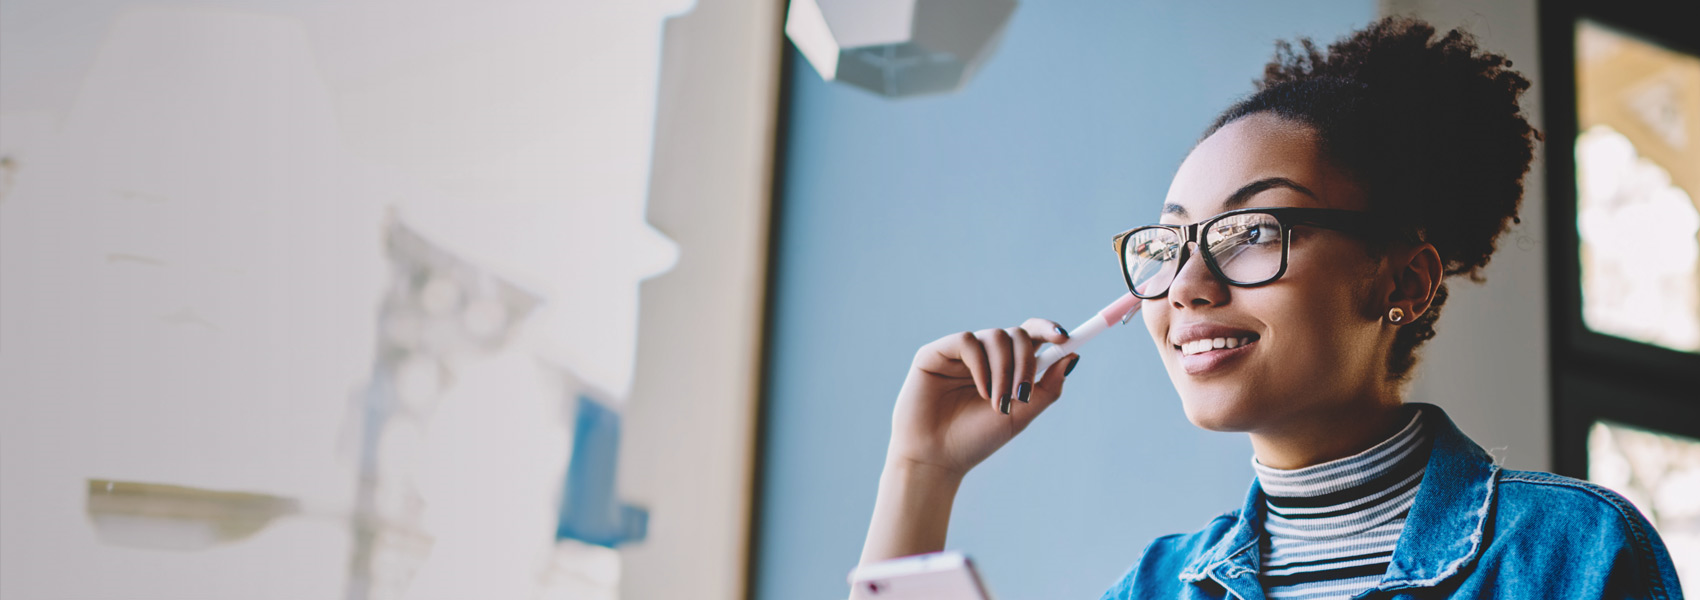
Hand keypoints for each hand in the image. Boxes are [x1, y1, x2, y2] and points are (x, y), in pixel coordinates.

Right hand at [887, 318, 1078, 477]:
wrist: (938, 458)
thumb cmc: (976, 439)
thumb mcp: (1022, 415)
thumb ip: (1047, 388)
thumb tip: (1073, 357)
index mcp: (1005, 367)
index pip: (1030, 336)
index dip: (1048, 330)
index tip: (1065, 340)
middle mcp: (984, 355)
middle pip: (1017, 334)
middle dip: (1027, 362)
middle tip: (1023, 394)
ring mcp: (959, 353)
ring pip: (996, 336)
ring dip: (1005, 370)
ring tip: (997, 402)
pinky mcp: (935, 353)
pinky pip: (967, 341)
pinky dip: (980, 366)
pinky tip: (981, 391)